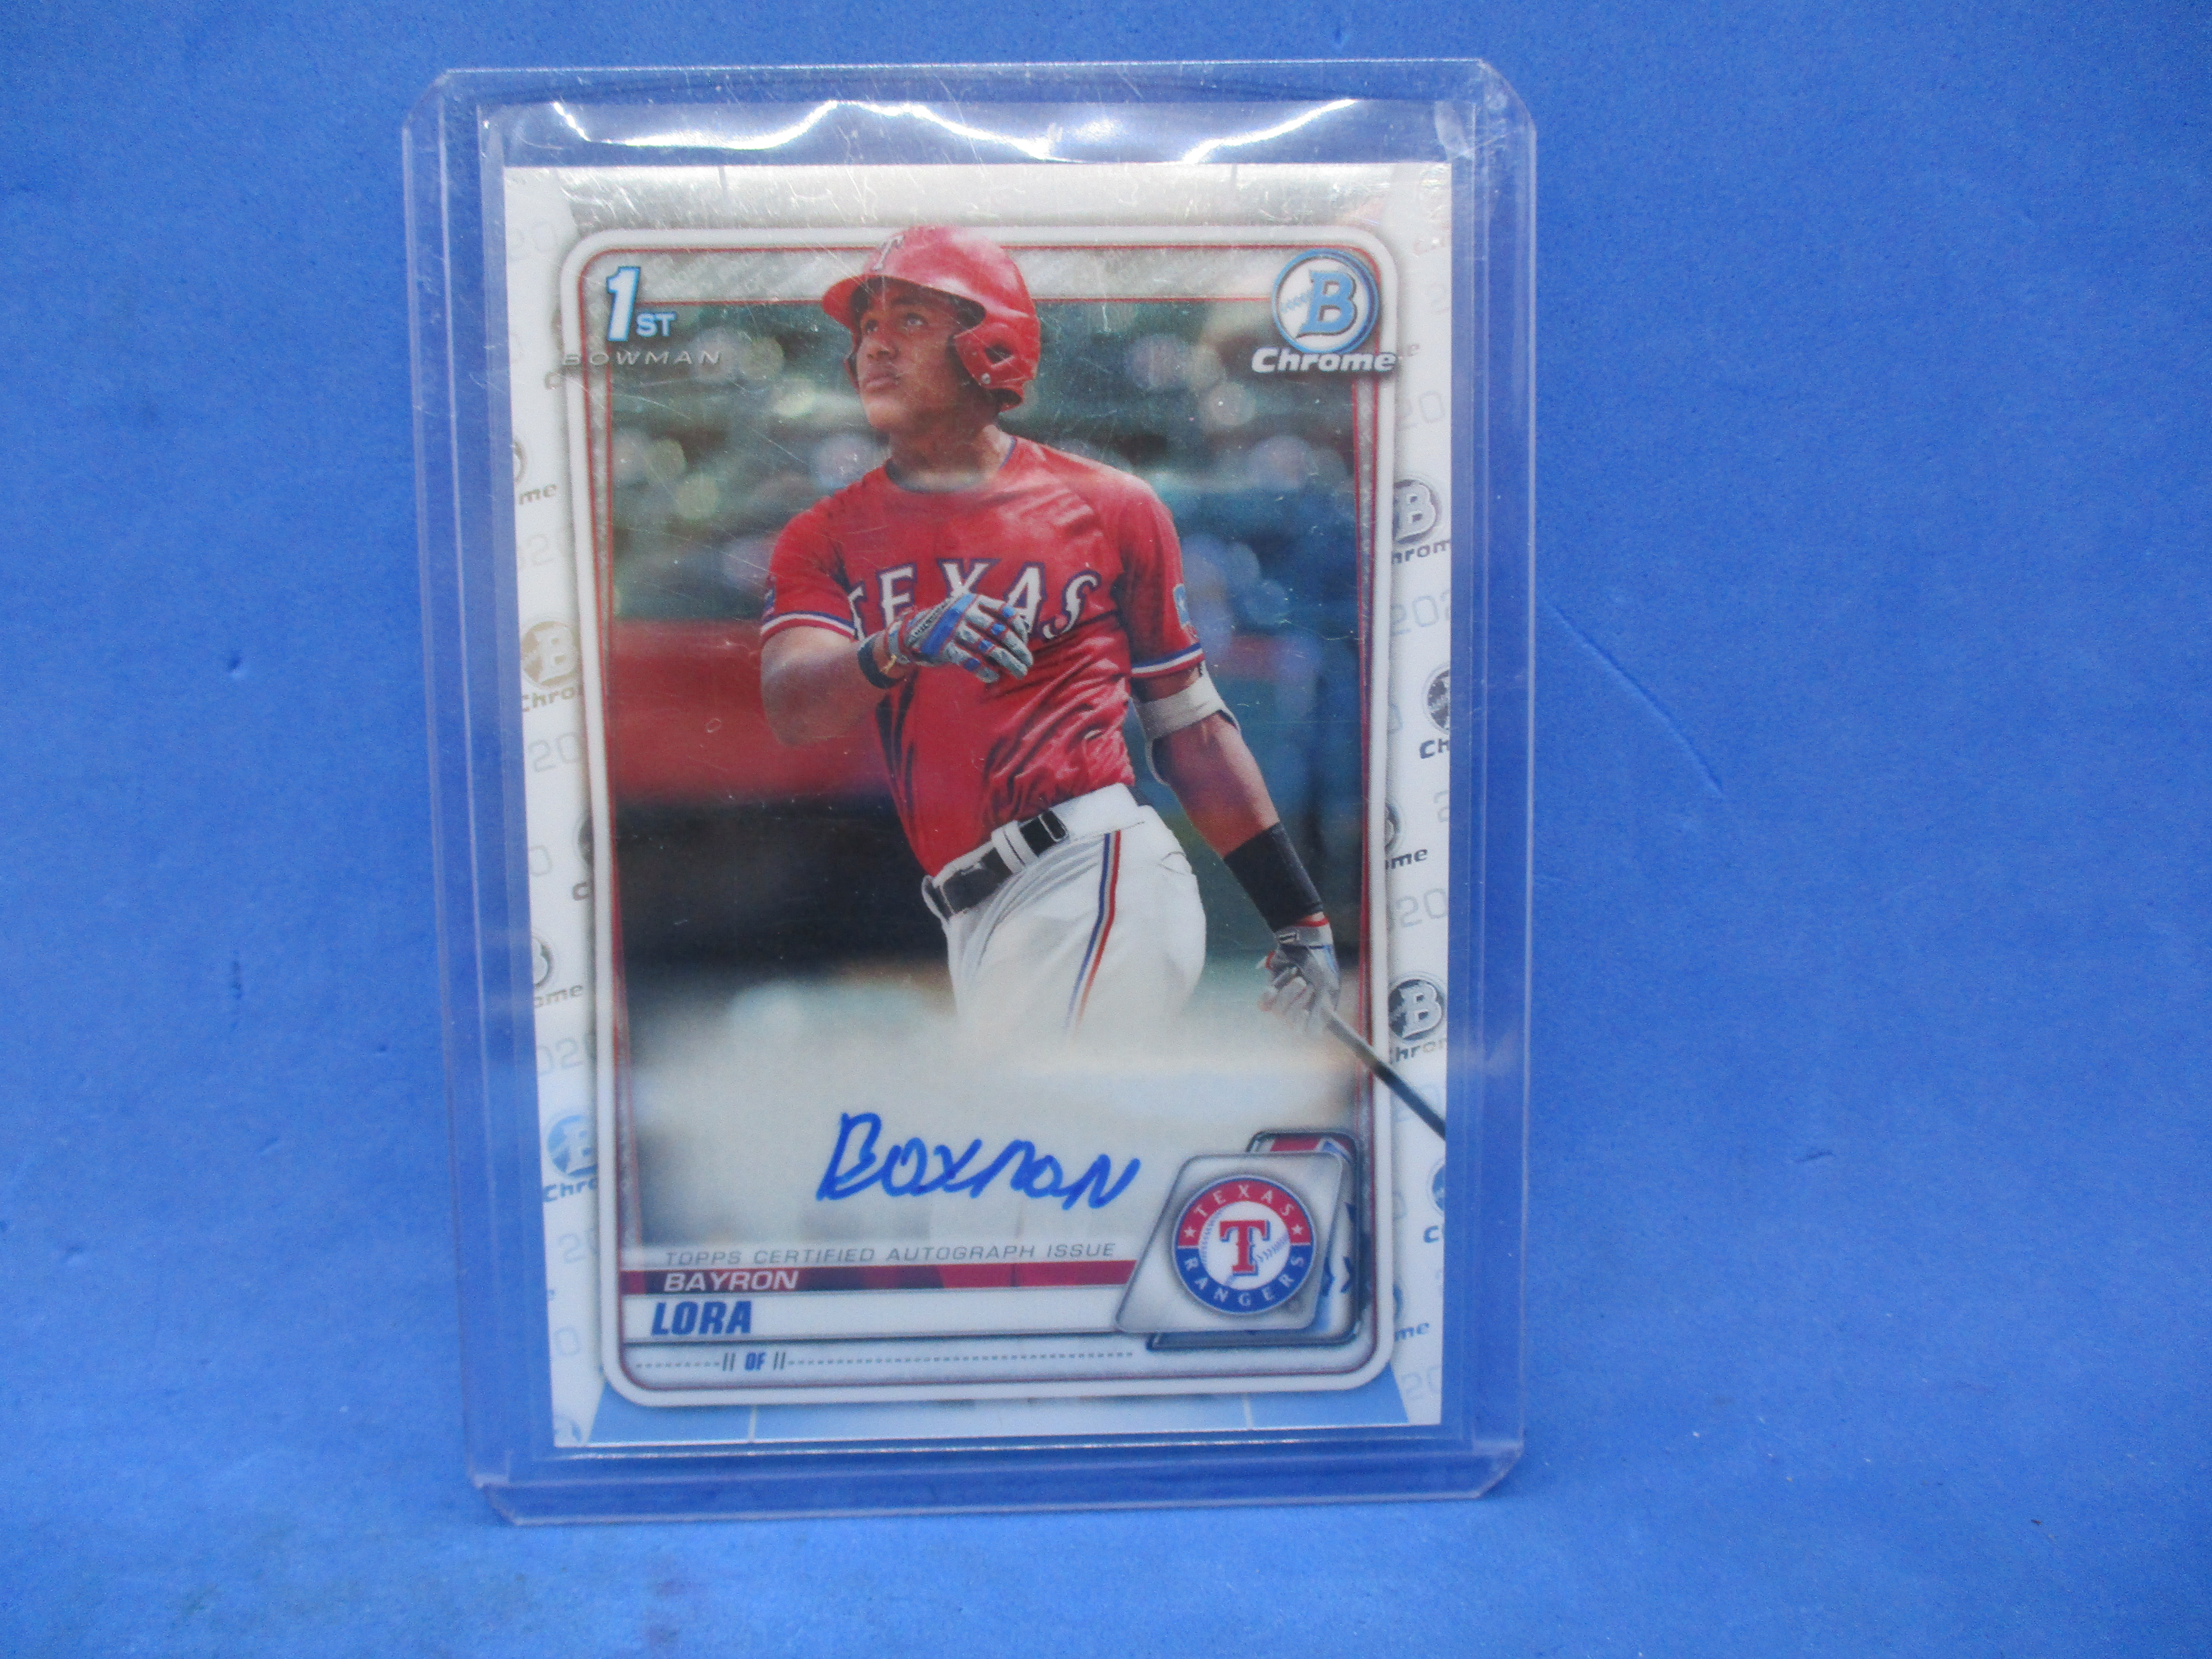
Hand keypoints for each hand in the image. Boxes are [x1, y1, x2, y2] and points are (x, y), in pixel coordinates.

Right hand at [885, 591, 1032, 682]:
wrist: (913, 633)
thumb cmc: (949, 625)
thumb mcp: (966, 611)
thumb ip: (988, 617)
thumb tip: (1021, 634)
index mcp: (974, 600)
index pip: (1005, 611)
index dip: (1020, 627)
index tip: (1025, 642)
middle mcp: (965, 611)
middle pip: (1000, 632)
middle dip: (1018, 649)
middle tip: (1028, 662)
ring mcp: (954, 629)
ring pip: (989, 649)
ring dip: (1008, 663)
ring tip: (1019, 673)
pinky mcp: (946, 647)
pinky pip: (972, 661)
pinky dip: (986, 671)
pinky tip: (994, 677)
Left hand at [1259, 918, 1338, 1032]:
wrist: (1301, 941)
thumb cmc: (1319, 963)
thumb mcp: (1326, 985)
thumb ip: (1321, 1010)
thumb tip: (1313, 1035)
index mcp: (1318, 1012)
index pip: (1308, 1033)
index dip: (1303, 1025)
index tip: (1303, 1011)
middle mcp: (1301, 1010)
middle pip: (1291, 1023)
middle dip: (1297, 1001)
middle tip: (1303, 982)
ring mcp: (1285, 1003)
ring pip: (1278, 1013)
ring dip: (1286, 993)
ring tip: (1294, 975)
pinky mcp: (1271, 994)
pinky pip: (1264, 1005)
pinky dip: (1268, 995)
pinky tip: (1274, 985)